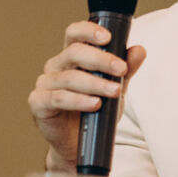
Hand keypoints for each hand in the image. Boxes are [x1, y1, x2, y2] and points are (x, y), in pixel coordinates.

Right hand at [29, 22, 146, 171]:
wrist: (81, 146)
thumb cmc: (95, 113)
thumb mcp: (116, 89)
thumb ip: (126, 70)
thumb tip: (139, 50)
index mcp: (71, 57)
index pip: (75, 34)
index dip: (88, 31)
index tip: (108, 37)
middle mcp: (56, 67)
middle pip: (74, 52)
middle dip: (100, 59)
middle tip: (121, 69)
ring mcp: (45, 85)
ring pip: (69, 77)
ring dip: (95, 83)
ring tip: (114, 91)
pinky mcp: (38, 104)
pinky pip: (57, 98)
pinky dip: (78, 100)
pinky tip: (95, 104)